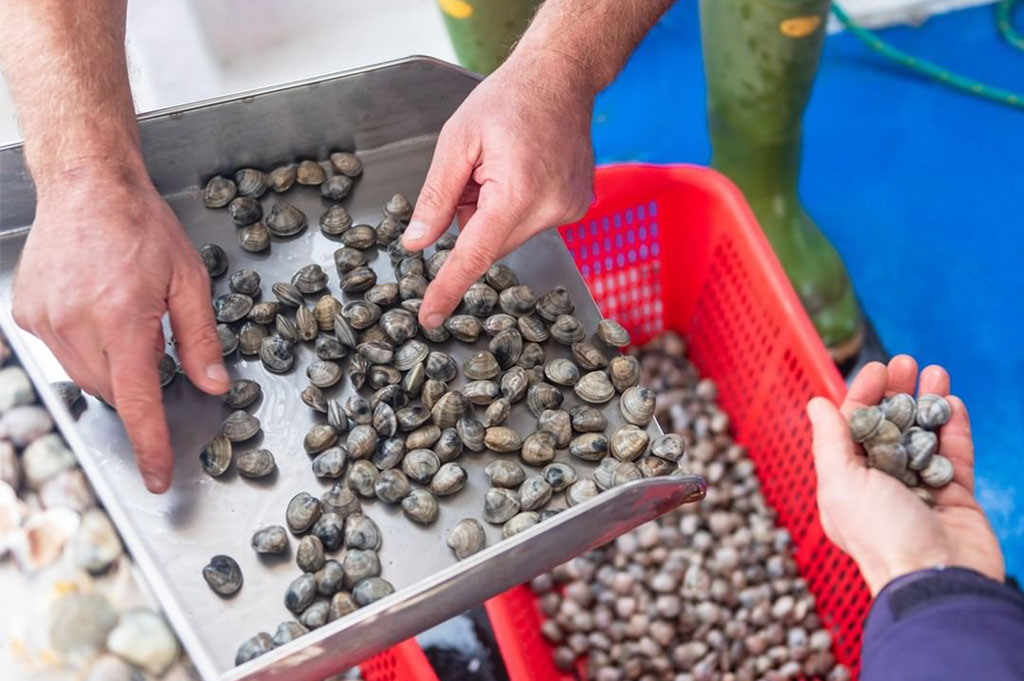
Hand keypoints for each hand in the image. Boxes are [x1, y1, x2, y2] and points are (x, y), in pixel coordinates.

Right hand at [12, 163, 229, 492]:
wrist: (86, 185)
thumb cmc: (142, 226)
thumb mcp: (189, 281)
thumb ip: (200, 339)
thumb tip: (212, 385)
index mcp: (123, 318)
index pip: (138, 401)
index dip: (150, 445)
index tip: (158, 477)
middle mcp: (77, 324)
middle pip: (112, 392)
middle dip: (137, 386)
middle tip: (152, 346)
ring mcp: (45, 320)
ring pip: (84, 378)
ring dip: (111, 367)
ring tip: (123, 316)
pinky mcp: (26, 314)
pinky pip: (62, 354)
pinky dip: (85, 347)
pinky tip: (96, 310)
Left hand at [402, 49, 595, 327]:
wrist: (562, 76)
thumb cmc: (508, 99)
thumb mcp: (456, 142)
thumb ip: (436, 198)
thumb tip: (418, 243)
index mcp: (518, 194)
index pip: (474, 255)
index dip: (448, 288)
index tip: (431, 318)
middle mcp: (551, 210)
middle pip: (491, 243)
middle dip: (474, 217)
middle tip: (477, 173)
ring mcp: (570, 211)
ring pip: (510, 235)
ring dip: (496, 211)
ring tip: (504, 165)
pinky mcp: (577, 208)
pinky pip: (531, 224)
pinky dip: (516, 207)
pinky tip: (523, 170)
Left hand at [807, 355, 1003, 594]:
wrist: (937, 581)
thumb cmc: (882, 538)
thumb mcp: (841, 484)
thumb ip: (830, 442)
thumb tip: (815, 404)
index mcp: (845, 485)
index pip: (851, 430)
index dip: (862, 397)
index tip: (877, 369)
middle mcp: (880, 487)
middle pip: (889, 427)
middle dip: (897, 392)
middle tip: (907, 362)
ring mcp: (919, 491)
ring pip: (923, 436)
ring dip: (928, 402)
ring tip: (935, 372)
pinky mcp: (955, 498)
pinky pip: (954, 456)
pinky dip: (953, 429)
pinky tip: (952, 403)